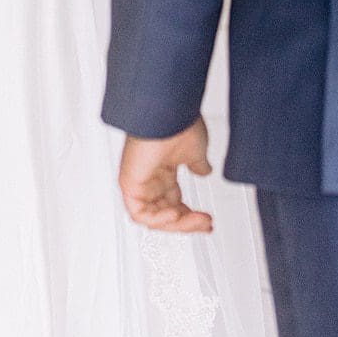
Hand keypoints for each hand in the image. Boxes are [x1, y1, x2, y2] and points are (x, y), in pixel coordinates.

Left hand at [118, 117, 213, 233]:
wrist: (168, 112)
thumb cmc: (179, 124)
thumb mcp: (196, 151)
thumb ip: (198, 165)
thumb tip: (204, 172)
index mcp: (164, 169)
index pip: (175, 201)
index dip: (191, 215)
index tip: (207, 221)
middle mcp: (151, 176)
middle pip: (166, 212)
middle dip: (187, 222)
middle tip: (205, 224)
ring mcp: (140, 180)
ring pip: (154, 217)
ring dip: (178, 223)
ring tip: (196, 220)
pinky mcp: (129, 184)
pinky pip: (140, 213)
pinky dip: (158, 220)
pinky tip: (175, 216)